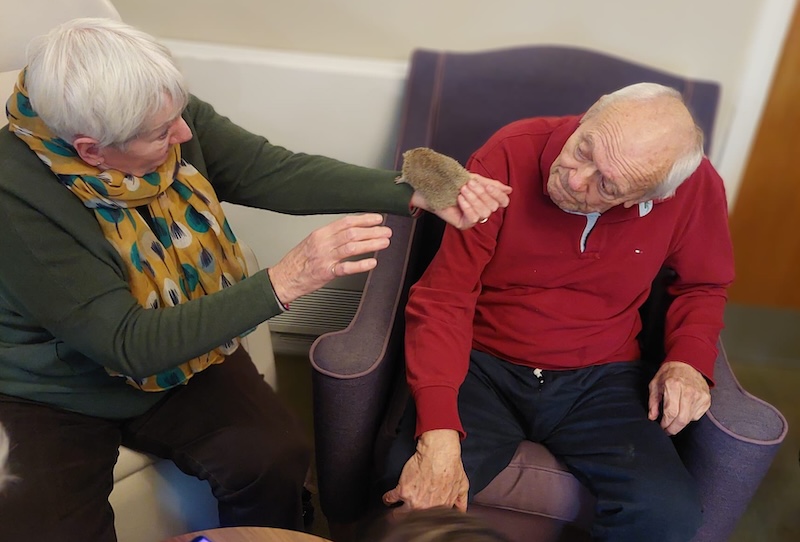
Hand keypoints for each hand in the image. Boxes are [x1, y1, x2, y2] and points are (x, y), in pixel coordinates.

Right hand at [268, 213, 390, 303]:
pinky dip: (360, 265)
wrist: (283, 277)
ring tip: (384, 243)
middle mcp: (323, 243)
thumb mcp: (313, 241)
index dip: (364, 219)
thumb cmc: (298, 261)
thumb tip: (352, 230)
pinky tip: (372, 263)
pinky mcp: (326, 273)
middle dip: (372, 231)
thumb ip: (331, 236)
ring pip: (351, 247)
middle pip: (351, 233)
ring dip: (370, 244)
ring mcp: (325, 258)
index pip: (346, 221)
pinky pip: (345, 268)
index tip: (378, 219)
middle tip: (386, 231)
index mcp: (321, 233)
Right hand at [382, 429, 467, 512]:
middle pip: (414, 521)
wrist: (439, 453)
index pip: (431, 520)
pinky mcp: (402, 490)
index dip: (426, 518)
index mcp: (440, 508)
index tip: (423, 516)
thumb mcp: (462, 486)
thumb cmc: (451, 466)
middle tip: (408, 516)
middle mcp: (426, 508)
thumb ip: (461, 501)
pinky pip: (389, 499)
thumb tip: (460, 510)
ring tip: (395, 513)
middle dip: (411, 519)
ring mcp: (413, 501)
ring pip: (400, 515)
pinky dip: (387, 499)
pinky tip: (388, 499)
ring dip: (397, 514)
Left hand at [410, 174, 511, 229]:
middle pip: (493, 206)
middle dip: (481, 194)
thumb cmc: (453, 182)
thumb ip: (492, 185)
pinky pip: (474, 218)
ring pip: (484, 212)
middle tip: (468, 184)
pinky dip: (467, 207)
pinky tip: (459, 200)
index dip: (498, 194)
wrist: (433, 187)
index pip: (503, 201)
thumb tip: (509, 190)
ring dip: (473, 199)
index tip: (487, 186)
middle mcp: (482, 210)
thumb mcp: (475, 180)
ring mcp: (473, 219)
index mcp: (487, 199)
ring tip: (462, 190)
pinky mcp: (464, 224)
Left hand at [648, 361, 710, 434]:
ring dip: (680, 424)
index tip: (662, 428)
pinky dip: (689, 417)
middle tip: (667, 431)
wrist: (688, 363)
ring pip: (690, 419)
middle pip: (682, 419)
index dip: (666, 424)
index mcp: (674, 386)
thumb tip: (652, 417)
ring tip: (673, 422)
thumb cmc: (669, 374)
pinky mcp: (707, 399)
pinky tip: (683, 412)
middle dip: (673, 429)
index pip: (671, 412)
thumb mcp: (655, 384)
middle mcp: (689, 391)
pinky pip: (697, 415)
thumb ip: (653, 402)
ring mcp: (700, 396)